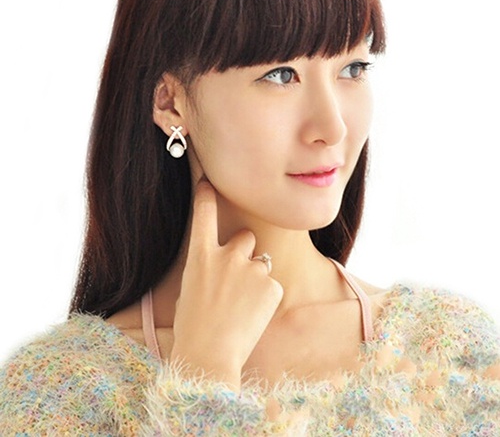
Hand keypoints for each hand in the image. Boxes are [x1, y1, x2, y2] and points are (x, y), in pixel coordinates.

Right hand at [170, 180, 283, 390]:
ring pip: (260, 263)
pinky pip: (271, 285)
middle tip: (238, 276)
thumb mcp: (190, 290)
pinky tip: (253, 316)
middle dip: (244, 250)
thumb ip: (208, 270)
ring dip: (255, 277)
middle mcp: (228, 255)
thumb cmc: (193, 327)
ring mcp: (251, 269)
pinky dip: (265, 298)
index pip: (204, 214)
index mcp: (201, 256)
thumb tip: (220, 267)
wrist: (208, 357)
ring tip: (244, 306)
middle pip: (245, 236)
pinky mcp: (271, 286)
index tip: (207, 182)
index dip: (206, 195)